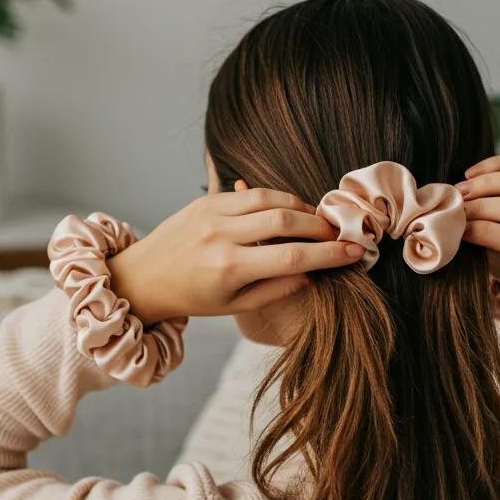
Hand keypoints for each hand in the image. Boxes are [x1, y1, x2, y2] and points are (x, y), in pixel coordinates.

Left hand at [108, 186, 363, 322]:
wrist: (145, 276)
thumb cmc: (193, 298)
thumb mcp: (235, 306)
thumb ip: (275, 290)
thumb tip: (312, 274)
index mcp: (228, 269)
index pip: (291, 257)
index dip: (328, 255)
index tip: (354, 252)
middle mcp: (220, 236)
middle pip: (285, 221)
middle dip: (319, 226)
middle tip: (338, 235)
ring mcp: (212, 213)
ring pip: (270, 199)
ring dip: (301, 207)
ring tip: (317, 222)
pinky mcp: (207, 200)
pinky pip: (251, 193)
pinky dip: (277, 198)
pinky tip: (291, 209)